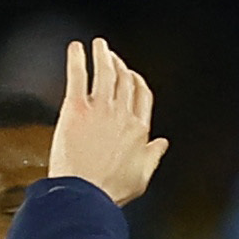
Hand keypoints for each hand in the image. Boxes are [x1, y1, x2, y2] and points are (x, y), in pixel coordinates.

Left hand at [53, 38, 169, 203]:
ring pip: (105, 73)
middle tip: (112, 55)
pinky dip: (77, 59)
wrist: (85, 193)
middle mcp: (123, 115)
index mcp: (140, 130)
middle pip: (125, 81)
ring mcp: (100, 109)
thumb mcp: (142, 176)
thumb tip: (163, 143)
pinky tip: (75, 48)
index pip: (142, 96)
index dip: (137, 82)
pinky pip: (78, 76)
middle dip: (120, 65)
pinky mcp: (76, 108)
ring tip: (99, 45)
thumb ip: (153, 156)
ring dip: (103, 55)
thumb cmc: (111, 190)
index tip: (131, 75)